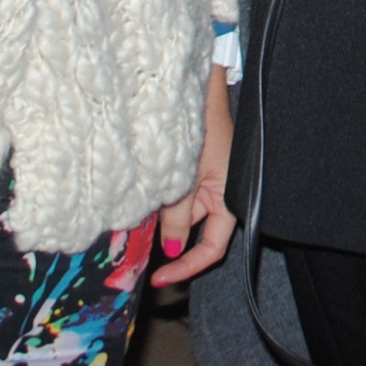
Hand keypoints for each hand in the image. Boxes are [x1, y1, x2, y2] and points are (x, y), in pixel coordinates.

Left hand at [151, 64, 236, 284]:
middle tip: (136, 234)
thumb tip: (170, 248)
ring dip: (159, 211)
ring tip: (137, 200)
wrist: (198, 86)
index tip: (161, 279)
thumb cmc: (202, 127)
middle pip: (192, 228)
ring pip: (180, 210)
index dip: (188, 267)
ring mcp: (206, 179)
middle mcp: (220, 193)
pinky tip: (142, 189)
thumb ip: (178, 215)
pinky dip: (160, 195)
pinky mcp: (192, 167)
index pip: (213, 248)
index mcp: (230, 199)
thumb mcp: (187, 177)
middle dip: (166, 232)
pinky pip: (176, 191)